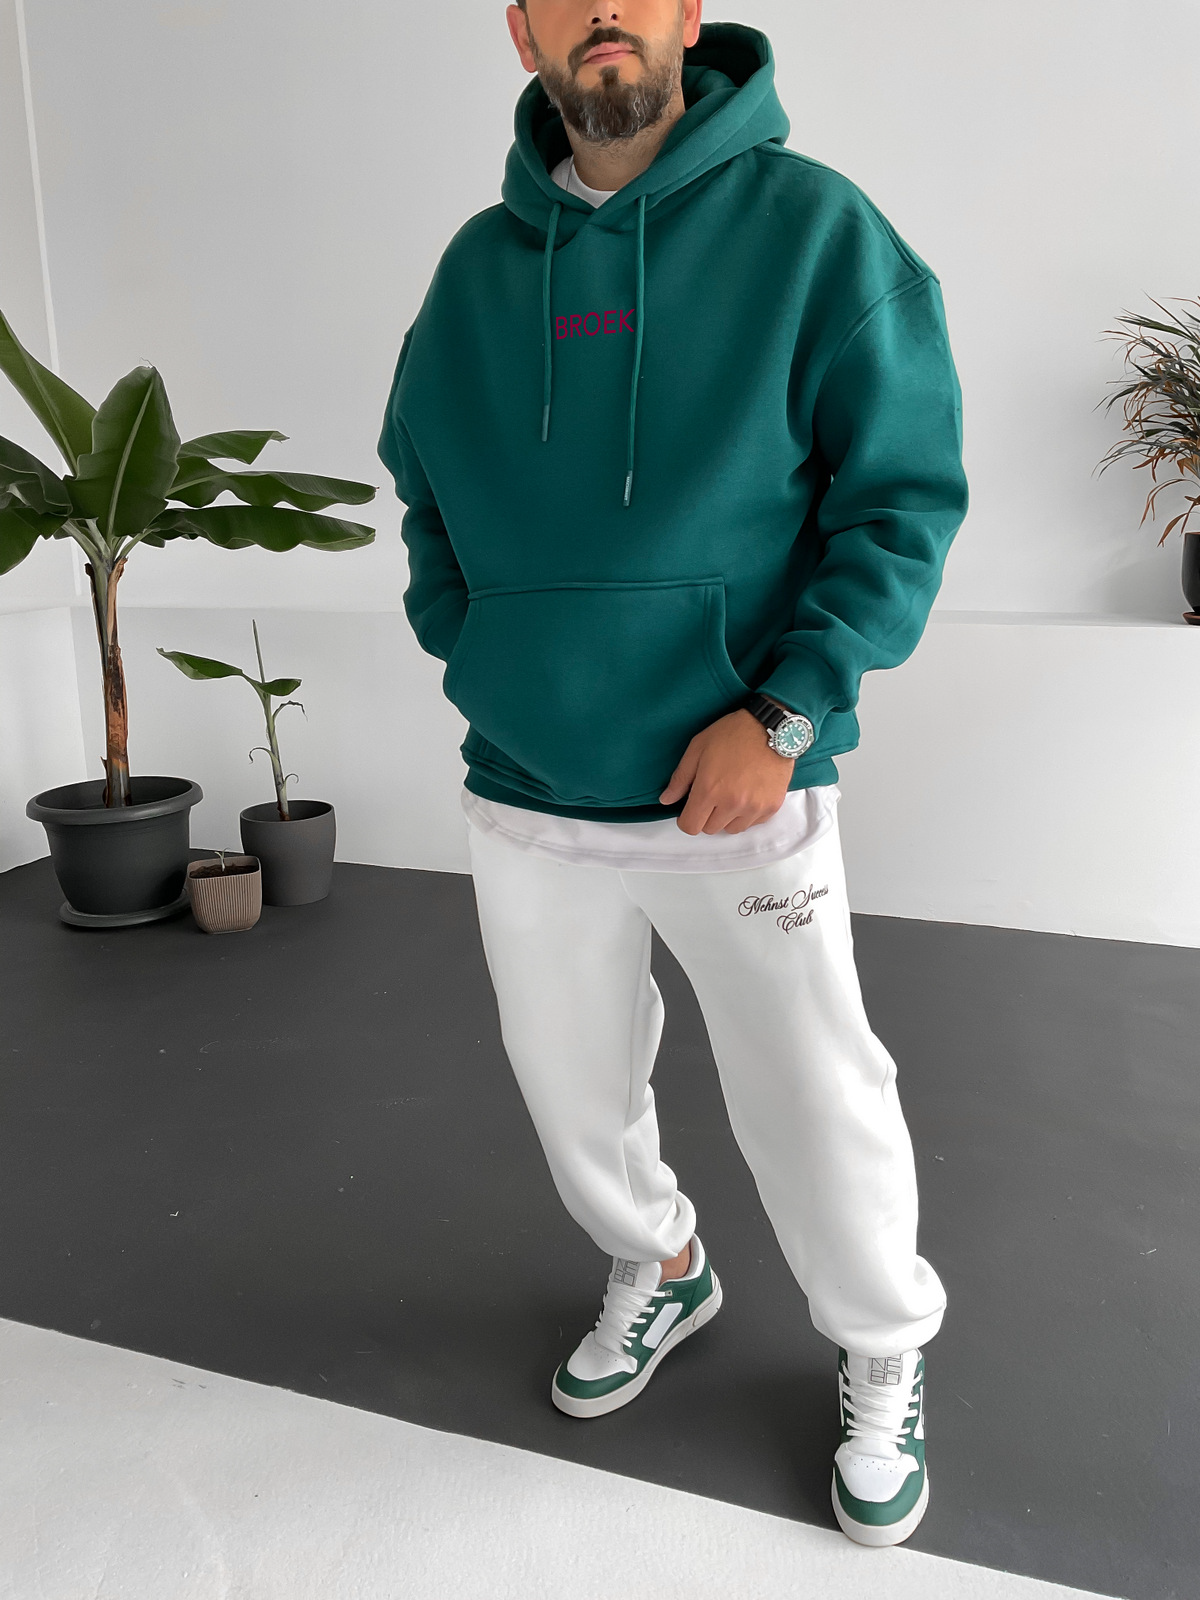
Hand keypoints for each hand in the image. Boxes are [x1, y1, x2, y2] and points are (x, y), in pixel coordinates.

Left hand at [659, 705, 794, 833]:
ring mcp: (753, 807)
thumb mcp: (698, 749)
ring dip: (727, 817)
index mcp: (709, 790)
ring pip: (731, 829)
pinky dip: (747, 814)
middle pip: (710, 829)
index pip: (690, 826)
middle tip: (714, 794)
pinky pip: (752, 823)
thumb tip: (666, 800)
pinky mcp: (771, 807)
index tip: (691, 807)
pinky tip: (748, 793)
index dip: (687, 818)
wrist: (771, 727)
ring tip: (732, 793)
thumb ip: (680, 778)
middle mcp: (731, 804)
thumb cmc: (732, 734)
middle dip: (707, 815)